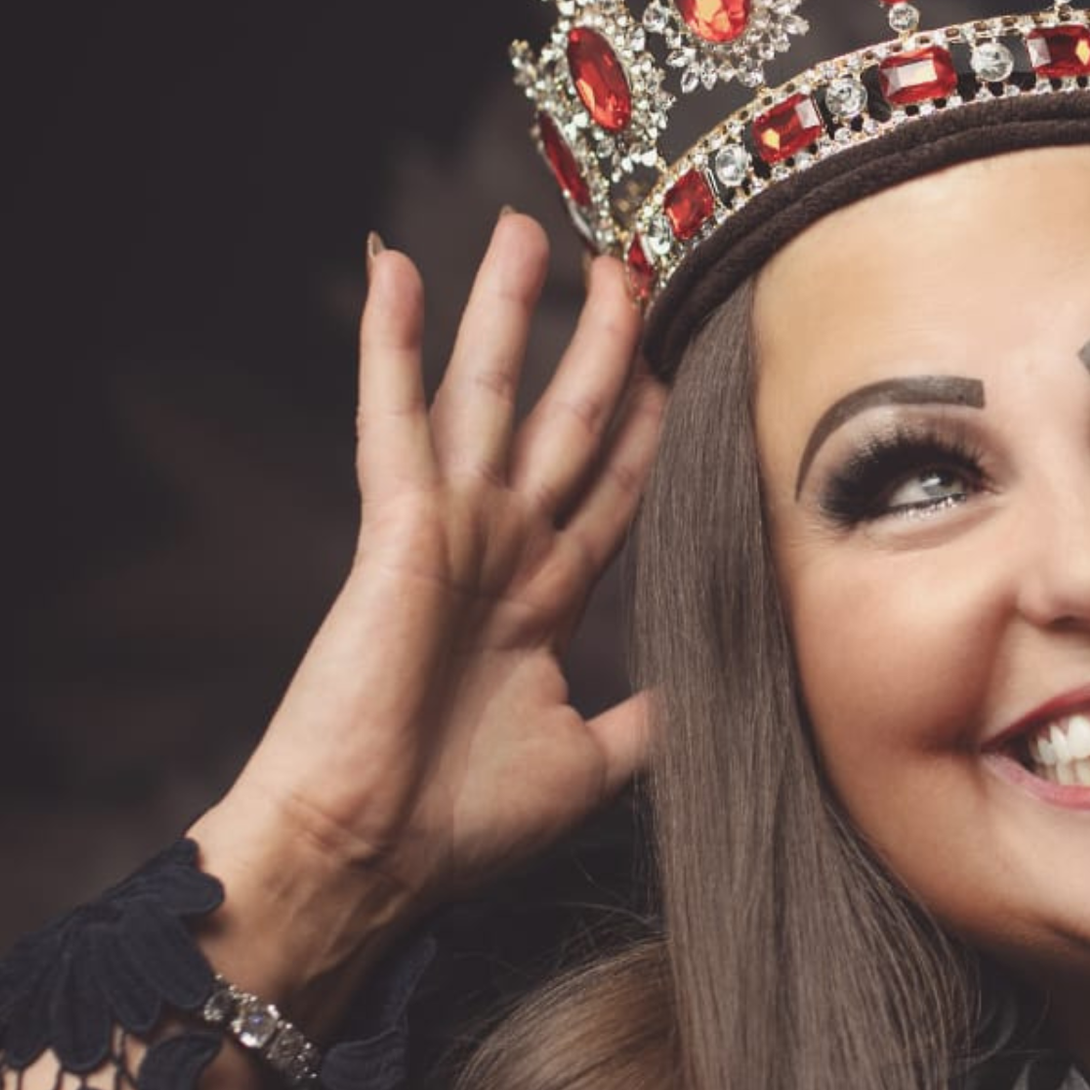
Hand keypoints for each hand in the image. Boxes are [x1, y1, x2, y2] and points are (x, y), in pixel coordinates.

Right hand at [189, 212, 664, 1008]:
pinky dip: (392, 342)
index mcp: (542, 600)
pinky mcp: (397, 528)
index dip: (645, 427)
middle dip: (595, 343)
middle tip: (625, 264)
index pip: (610, 488)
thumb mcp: (594, 762)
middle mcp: (500, 551)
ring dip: (503, 311)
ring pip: (487, 396)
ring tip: (523, 230)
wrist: (370, 859)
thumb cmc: (459, 824)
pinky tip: (394, 270)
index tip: (680, 363)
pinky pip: (396, 417)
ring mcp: (448, 532)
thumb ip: (651, 717)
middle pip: (562, 421)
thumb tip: (720, 689)